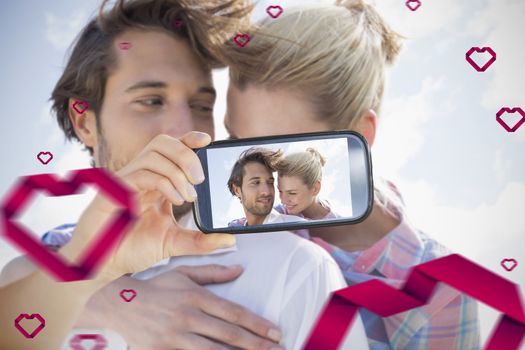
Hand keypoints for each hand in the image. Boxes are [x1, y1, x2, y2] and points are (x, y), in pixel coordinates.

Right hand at [64, 132, 234, 279]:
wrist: (102, 265)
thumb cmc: (132, 249)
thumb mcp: (174, 243)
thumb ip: (201, 240)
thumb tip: (230, 239)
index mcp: (155, 182)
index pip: (172, 149)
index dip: (189, 139)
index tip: (208, 140)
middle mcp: (141, 176)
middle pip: (163, 143)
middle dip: (187, 154)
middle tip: (200, 178)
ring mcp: (126, 181)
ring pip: (153, 154)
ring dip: (177, 172)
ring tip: (188, 196)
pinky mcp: (113, 191)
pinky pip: (141, 174)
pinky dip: (164, 183)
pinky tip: (176, 200)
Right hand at [103, 265, 283, 349]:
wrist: (120, 304)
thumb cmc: (156, 288)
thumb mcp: (184, 274)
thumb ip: (213, 273)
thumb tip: (239, 269)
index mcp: (196, 296)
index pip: (234, 312)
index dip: (257, 324)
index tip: (275, 332)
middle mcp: (189, 316)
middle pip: (229, 334)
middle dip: (257, 344)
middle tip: (277, 349)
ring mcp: (175, 336)